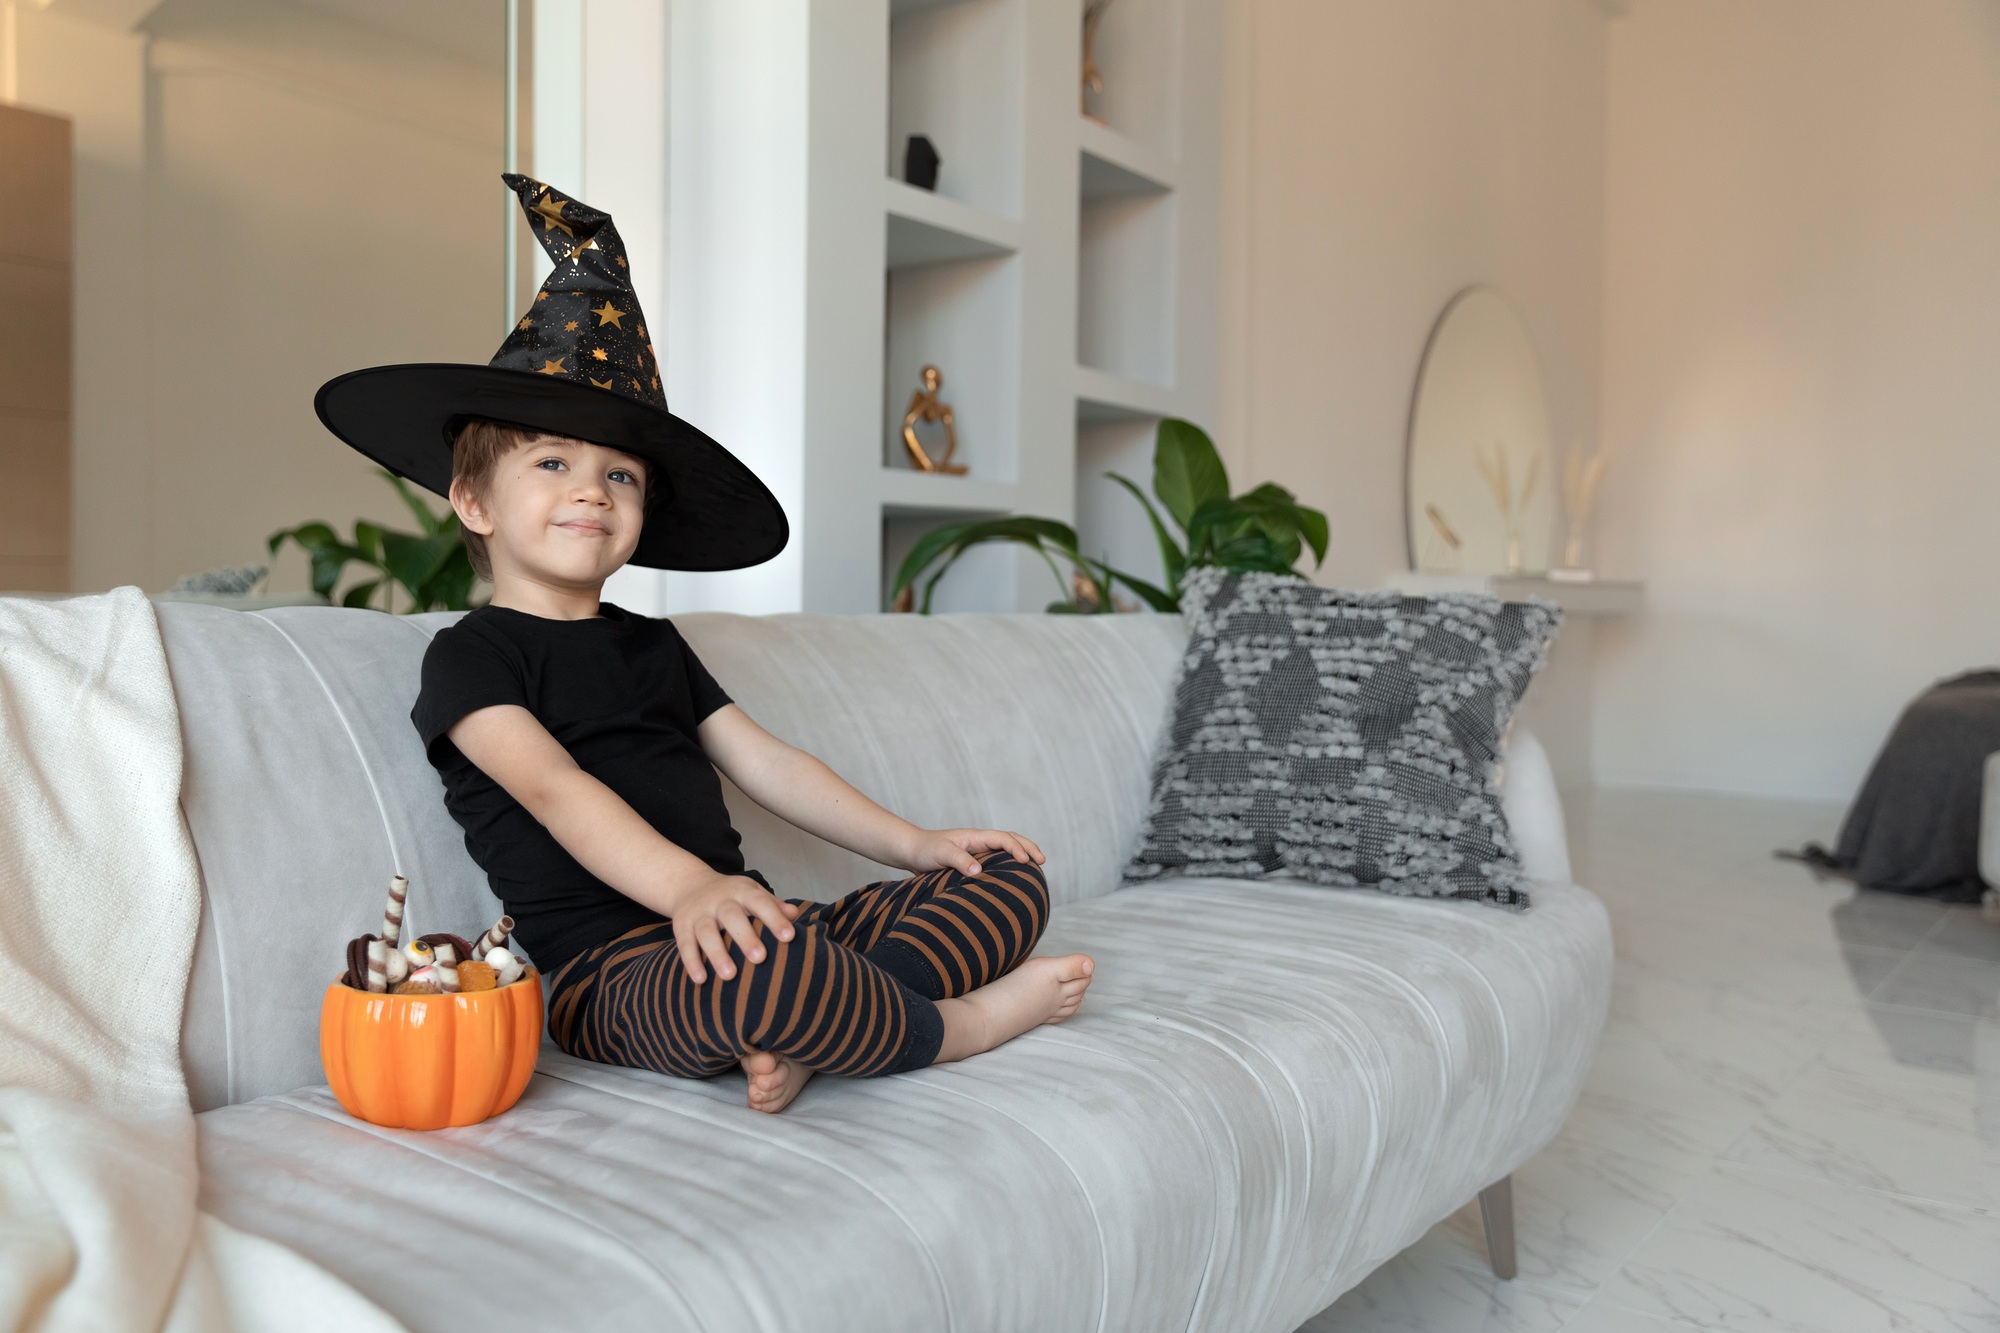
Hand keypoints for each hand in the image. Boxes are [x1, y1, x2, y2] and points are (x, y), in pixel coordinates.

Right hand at [666, 873, 802, 984]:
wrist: (689, 885)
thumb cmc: (732, 896)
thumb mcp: (752, 893)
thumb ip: (773, 905)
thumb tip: (795, 915)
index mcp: (742, 892)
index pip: (760, 902)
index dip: (774, 919)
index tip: (789, 936)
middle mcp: (719, 900)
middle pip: (731, 916)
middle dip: (745, 937)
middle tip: (760, 958)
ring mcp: (698, 913)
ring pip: (706, 932)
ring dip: (717, 954)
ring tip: (730, 976)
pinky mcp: (681, 926)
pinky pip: (685, 944)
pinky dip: (692, 962)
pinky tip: (701, 980)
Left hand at [901, 827, 1045, 876]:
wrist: (912, 851)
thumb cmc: (925, 850)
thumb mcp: (941, 854)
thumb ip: (959, 860)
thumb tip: (979, 872)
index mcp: (975, 837)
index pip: (1003, 838)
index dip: (1017, 848)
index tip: (1026, 861)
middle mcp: (979, 841)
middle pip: (1010, 839)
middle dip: (1028, 847)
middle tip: (1043, 860)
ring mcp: (977, 850)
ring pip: (1005, 849)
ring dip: (1022, 854)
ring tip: (1036, 867)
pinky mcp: (973, 861)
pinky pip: (997, 860)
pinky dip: (1009, 864)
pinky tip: (1014, 877)